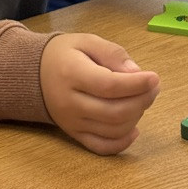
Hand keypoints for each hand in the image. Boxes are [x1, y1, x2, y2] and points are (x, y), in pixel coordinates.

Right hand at [40, 33, 159, 153]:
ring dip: (136, 116)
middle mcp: (69, 102)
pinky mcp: (74, 135)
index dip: (136, 84)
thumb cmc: (64, 54)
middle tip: (153, 87)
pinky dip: (122, 142)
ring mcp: (71, 122)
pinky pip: (101, 147)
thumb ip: (112, 53)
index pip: (109, 85)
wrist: (33, 74)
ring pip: (112, 129)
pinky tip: (134, 128)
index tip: (154, 78)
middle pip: (114, 111)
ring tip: (142, 99)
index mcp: (71, 73)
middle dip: (141, 100)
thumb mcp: (86, 41)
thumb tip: (136, 74)